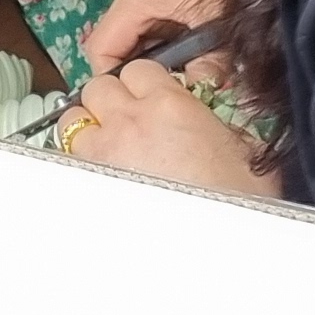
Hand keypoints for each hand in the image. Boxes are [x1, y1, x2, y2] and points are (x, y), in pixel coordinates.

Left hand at [61, 59, 275, 192]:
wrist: (222, 245)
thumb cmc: (238, 205)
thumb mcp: (244, 149)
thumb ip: (220, 122)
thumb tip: (215, 119)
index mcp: (169, 105)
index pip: (137, 69)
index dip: (142, 82)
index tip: (149, 96)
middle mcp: (130, 122)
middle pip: (98, 87)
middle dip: (110, 99)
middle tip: (128, 119)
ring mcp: (104, 152)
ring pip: (73, 120)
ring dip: (88, 127)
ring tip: (108, 146)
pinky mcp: (90, 183)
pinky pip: (70, 159)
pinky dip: (81, 161)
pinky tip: (101, 174)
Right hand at [81, 0, 270, 73]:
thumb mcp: (220, 18)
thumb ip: (209, 61)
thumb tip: (203, 90)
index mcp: (136, 0)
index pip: (100, 52)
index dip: (113, 82)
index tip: (140, 104)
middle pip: (125, 42)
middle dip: (150, 71)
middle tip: (182, 91)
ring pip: (152, 29)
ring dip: (172, 52)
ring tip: (205, 68)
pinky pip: (169, 13)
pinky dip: (185, 32)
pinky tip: (216, 39)